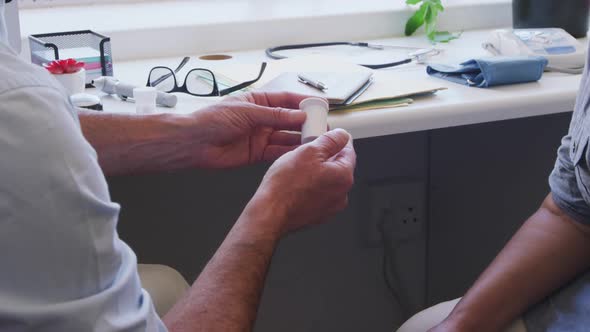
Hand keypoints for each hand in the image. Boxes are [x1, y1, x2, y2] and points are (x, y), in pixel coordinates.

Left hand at [187, 91, 310, 168]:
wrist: (194, 143)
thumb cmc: (213, 120)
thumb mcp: (248, 112)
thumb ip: (275, 115)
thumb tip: (298, 115)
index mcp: (257, 101)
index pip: (285, 100)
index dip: (303, 102)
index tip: (320, 105)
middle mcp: (261, 118)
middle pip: (288, 119)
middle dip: (305, 123)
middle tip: (322, 126)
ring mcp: (260, 136)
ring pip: (285, 137)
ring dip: (299, 138)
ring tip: (315, 140)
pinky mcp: (257, 153)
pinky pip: (277, 152)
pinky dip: (289, 152)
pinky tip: (300, 152)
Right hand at [247, 128, 356, 234]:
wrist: (270, 212)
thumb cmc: (286, 186)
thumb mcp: (309, 151)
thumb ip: (330, 140)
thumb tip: (341, 135)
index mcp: (344, 177)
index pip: (349, 151)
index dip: (337, 139)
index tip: (329, 135)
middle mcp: (341, 194)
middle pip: (338, 166)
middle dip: (325, 156)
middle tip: (307, 150)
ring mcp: (330, 207)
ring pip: (327, 180)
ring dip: (316, 171)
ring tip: (298, 167)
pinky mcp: (318, 214)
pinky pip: (318, 194)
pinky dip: (310, 186)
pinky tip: (296, 183)